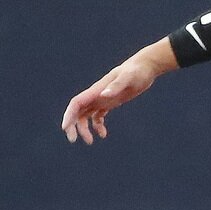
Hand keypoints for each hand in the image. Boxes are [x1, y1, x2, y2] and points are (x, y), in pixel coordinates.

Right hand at [61, 39, 175, 143]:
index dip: (68, 115)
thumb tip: (104, 95)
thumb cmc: (137, 71)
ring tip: (91, 141)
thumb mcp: (128, 78)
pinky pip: (98, 116)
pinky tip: (103, 134)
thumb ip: (116, 86)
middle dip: (73, 125)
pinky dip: (97, 126)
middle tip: (72, 140)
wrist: (145, 68)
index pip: (76, 103)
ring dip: (85, 129)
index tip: (65, 128)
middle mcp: (96, 95)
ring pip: (86, 115)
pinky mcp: (111, 102)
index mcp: (96, 90)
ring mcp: (102, 99)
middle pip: (77, 111)